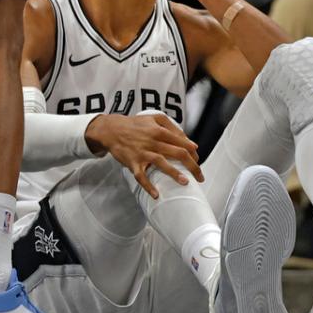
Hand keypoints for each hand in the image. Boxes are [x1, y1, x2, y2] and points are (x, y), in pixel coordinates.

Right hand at [85, 113, 202, 198]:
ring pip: (161, 163)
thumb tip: (189, 141)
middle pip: (177, 153)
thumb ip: (172, 126)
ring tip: (186, 182)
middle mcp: (152, 141)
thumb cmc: (135, 124)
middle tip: (200, 176)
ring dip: (174, 174)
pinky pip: (141, 176)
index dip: (193, 152)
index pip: (182, 142)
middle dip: (192, 166)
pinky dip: (148, 186)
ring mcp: (142, 153)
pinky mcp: (133, 163)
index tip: (198, 160)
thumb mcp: (155, 118)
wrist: (112, 130)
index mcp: (159, 130)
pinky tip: (156, 194)